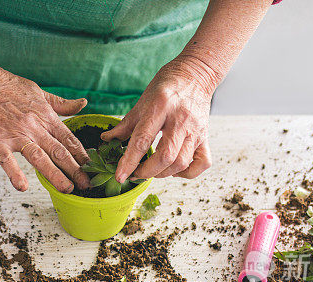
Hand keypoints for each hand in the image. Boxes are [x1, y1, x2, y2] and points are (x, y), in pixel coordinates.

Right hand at [0, 63, 90, 192]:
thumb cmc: (5, 85)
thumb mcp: (38, 91)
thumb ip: (60, 103)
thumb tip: (83, 103)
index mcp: (45, 115)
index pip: (68, 139)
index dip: (82, 155)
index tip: (92, 168)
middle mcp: (33, 126)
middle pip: (59, 151)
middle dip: (75, 170)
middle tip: (87, 185)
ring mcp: (15, 134)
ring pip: (40, 158)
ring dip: (55, 175)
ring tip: (67, 189)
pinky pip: (8, 160)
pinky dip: (15, 174)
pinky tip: (23, 187)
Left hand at [101, 56, 217, 182]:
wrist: (195, 74)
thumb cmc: (166, 86)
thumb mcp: (142, 101)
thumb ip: (126, 124)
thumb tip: (107, 139)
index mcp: (160, 106)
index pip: (142, 139)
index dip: (129, 161)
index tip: (120, 176)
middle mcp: (180, 119)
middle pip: (165, 156)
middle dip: (146, 171)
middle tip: (135, 173)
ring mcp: (196, 129)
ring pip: (181, 162)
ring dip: (163, 174)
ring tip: (152, 171)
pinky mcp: (205, 136)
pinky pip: (202, 163)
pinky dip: (187, 173)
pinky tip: (175, 169)